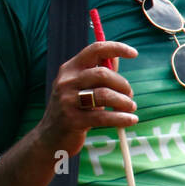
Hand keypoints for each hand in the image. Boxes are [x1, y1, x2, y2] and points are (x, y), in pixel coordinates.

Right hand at [35, 40, 139, 156]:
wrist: (50, 137)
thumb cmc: (72, 109)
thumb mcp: (80, 87)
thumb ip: (98, 72)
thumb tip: (118, 56)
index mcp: (69, 69)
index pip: (95, 50)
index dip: (116, 48)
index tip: (134, 53)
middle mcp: (66, 82)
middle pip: (103, 73)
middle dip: (123, 84)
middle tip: (129, 95)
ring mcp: (67, 101)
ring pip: (104, 94)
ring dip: (124, 102)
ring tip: (130, 107)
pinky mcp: (73, 120)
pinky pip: (104, 117)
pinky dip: (122, 118)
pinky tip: (131, 120)